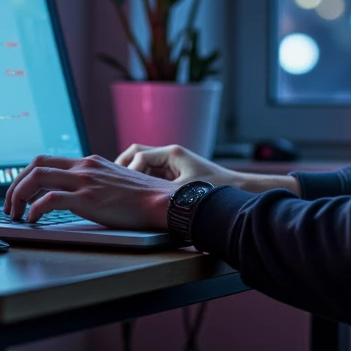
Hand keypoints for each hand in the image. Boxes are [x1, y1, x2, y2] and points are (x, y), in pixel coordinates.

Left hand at [3, 154, 172, 229]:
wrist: (164, 202)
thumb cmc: (145, 199)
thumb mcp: (115, 183)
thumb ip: (96, 184)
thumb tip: (80, 198)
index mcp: (89, 163)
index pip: (47, 160)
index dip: (26, 175)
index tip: (20, 192)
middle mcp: (84, 167)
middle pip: (35, 165)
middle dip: (15, 184)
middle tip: (10, 205)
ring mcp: (85, 182)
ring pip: (36, 178)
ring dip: (18, 196)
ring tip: (15, 214)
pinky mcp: (88, 199)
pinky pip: (49, 200)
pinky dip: (34, 210)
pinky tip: (32, 221)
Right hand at [114, 142, 240, 186]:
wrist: (238, 189)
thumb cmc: (215, 189)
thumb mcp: (185, 192)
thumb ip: (160, 193)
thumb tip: (139, 197)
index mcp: (172, 154)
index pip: (140, 155)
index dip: (129, 171)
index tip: (125, 187)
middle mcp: (169, 155)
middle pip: (136, 153)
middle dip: (122, 166)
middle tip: (112, 182)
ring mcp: (170, 163)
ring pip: (140, 162)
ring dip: (129, 174)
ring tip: (120, 189)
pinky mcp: (172, 174)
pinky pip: (149, 173)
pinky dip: (139, 181)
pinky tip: (134, 194)